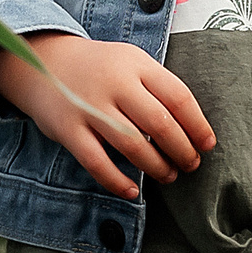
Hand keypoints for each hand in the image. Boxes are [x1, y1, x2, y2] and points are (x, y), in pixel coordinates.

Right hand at [0, 31, 214, 201]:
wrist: (43, 60)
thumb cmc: (100, 68)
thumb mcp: (131, 62)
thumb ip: (157, 87)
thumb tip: (192, 127)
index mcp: (137, 64)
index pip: (179, 96)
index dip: (198, 125)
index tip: (207, 144)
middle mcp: (115, 84)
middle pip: (160, 123)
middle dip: (181, 150)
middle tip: (191, 164)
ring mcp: (90, 106)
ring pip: (132, 144)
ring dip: (156, 166)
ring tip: (169, 175)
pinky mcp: (68, 129)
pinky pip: (96, 162)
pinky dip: (116, 181)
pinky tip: (132, 191)